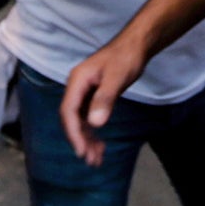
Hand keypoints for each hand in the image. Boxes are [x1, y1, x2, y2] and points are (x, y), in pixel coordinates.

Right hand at [60, 39, 146, 164]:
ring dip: (87, 140)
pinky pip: (89, 118)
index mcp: (77, 81)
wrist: (136, 45)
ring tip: (97, 159)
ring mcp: (85, 92)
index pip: (68, 111)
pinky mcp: (94, 96)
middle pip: (72, 119)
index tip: (81, 151)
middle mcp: (77, 87)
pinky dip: (93, 132)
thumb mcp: (117, 78)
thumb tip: (95, 124)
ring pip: (81, 121)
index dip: (73, 133)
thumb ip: (105, 99)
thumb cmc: (126, 57)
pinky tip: (100, 145)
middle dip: (80, 140)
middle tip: (91, 160)